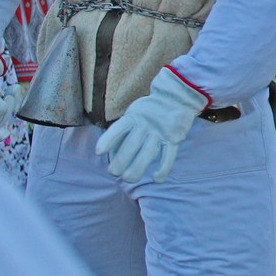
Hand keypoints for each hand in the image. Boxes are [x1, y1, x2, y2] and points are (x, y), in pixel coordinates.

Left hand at [94, 68, 208, 183]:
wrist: (177, 97)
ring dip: (137, 168)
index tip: (99, 152)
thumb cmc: (149, 110)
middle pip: (132, 145)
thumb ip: (124, 128)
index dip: (108, 140)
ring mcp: (161, 132)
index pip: (119, 128)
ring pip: (148, 153)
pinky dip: (163, 168)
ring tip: (128, 178)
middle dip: (120, 162)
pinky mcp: (175, 138)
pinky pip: (169, 156)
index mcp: (134, 116)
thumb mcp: (134, 111)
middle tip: (113, 172)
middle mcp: (147, 124)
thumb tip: (111, 151)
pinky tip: (156, 178)